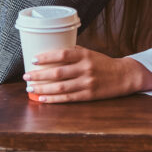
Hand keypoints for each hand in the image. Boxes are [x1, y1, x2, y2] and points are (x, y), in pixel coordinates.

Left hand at [22, 46, 151, 101]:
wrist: (125, 76)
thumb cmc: (103, 63)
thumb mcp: (90, 53)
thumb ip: (73, 52)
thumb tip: (50, 53)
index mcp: (85, 55)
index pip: (62, 54)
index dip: (46, 57)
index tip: (33, 60)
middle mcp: (85, 69)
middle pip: (58, 73)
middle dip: (39, 76)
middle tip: (26, 77)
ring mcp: (87, 83)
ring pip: (60, 88)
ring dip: (42, 89)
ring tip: (30, 89)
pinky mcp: (88, 95)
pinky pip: (67, 98)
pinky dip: (53, 99)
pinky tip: (42, 99)